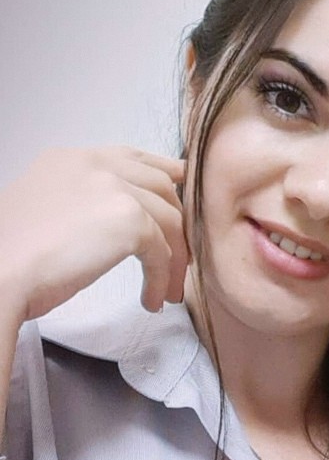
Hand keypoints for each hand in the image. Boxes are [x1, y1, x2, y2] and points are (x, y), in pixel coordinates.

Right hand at [0, 146, 186, 321]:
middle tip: (178, 260)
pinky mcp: (130, 220)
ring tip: (167, 292)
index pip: (133, 158)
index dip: (165, 177)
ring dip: (173, 261)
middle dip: (177, 226)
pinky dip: (161, 280)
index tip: (180, 197)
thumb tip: (120, 222)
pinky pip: (162, 252)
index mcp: (73, 159)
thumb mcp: (50, 210)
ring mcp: (115, 188)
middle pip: (162, 188)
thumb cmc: (14, 256)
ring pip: (169, 221)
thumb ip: (86, 204)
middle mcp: (96, 165)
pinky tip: (150, 300)